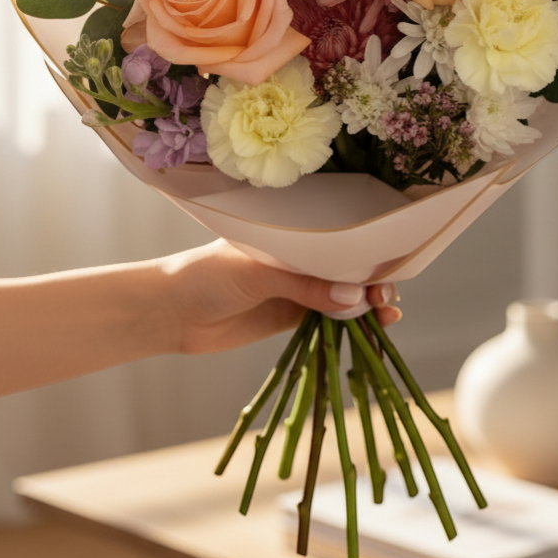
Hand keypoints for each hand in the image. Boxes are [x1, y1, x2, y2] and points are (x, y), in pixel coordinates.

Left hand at [162, 239, 401, 355]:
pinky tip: (373, 327)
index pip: (340, 234)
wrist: (169, 313)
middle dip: (374, 278)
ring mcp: (299, 285)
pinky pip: (332, 318)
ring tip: (387, 315)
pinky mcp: (293, 315)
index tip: (387, 266)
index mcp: (292, 230)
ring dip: (369, 303)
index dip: (368, 250)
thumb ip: (304, 284)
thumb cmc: (204, 275)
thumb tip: (355, 297)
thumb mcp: (256, 272)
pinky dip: (354, 323)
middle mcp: (300, 255)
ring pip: (346, 293)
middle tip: (385, 298)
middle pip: (349, 264)